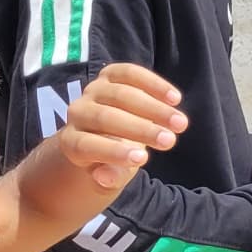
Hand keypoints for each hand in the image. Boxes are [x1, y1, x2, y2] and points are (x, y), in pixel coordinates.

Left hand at [54, 63, 187, 189]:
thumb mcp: (112, 174)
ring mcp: (93, 90)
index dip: (113, 152)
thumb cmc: (112, 157)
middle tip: (170, 141)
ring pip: (122, 94)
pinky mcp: (110, 74)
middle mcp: (77, 112)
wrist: (108, 131)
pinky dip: (154, 85)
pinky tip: (175, 99)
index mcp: (71, 141)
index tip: (143, 159)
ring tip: (181, 123)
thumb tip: (106, 177)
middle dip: (141, 129)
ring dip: (155, 109)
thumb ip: (110, 177)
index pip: (86, 145)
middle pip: (106, 118)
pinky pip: (131, 73)